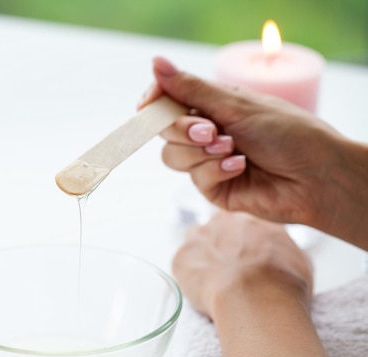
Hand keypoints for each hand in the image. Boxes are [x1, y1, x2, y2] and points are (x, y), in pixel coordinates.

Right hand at [139, 57, 367, 249]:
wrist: (316, 176)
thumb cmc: (287, 133)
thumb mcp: (236, 104)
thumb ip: (192, 88)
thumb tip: (156, 63)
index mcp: (212, 105)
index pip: (167, 101)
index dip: (154, 102)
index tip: (147, 105)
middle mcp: (206, 132)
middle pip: (165, 130)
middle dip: (184, 129)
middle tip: (210, 130)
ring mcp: (207, 161)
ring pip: (173, 156)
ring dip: (201, 152)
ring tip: (232, 149)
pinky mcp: (213, 188)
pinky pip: (195, 178)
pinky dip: (216, 170)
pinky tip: (240, 167)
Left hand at [171, 210, 312, 320]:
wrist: (256, 297)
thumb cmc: (283, 284)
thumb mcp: (300, 261)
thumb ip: (284, 251)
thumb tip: (281, 256)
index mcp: (254, 219)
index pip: (244, 225)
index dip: (245, 243)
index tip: (247, 259)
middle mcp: (224, 220)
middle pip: (218, 229)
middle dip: (222, 246)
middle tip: (231, 272)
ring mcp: (200, 236)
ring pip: (196, 241)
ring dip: (203, 257)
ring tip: (214, 281)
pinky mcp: (182, 256)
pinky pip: (183, 263)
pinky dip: (190, 276)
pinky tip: (203, 290)